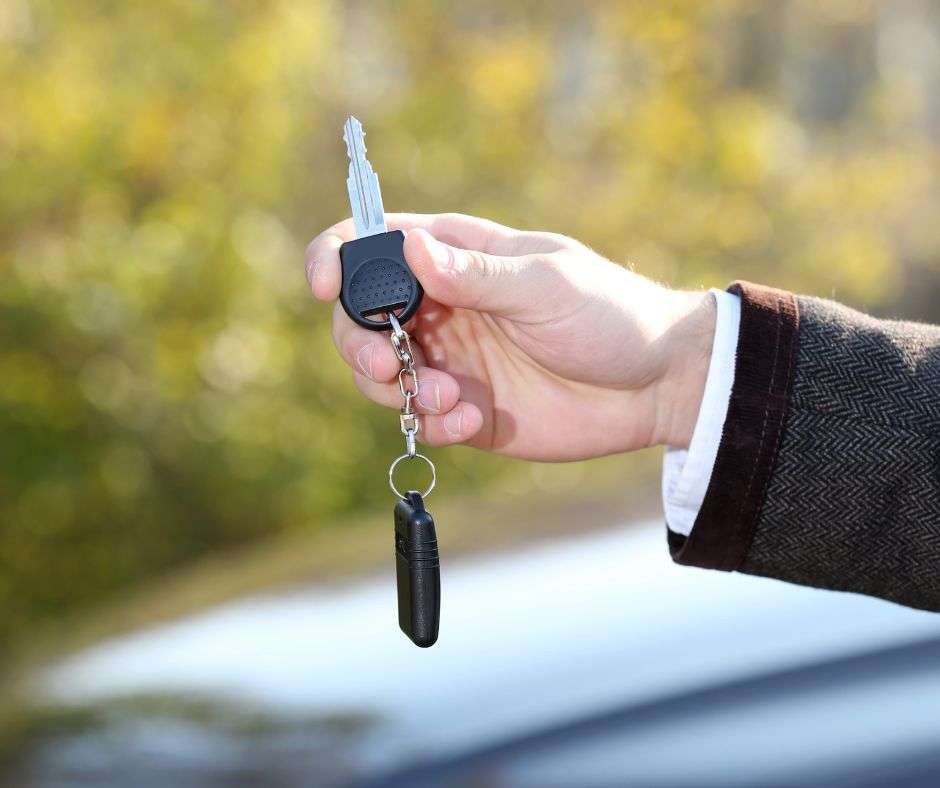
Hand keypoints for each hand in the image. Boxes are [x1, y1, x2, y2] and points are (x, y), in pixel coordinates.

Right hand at [305, 213, 714, 460]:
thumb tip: (406, 247)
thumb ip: (474, 273)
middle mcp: (441, 305)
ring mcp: (448, 358)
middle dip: (359, 343)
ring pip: (378, 374)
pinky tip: (474, 420)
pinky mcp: (462, 408)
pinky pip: (418, 419)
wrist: (654, 387)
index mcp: (455, 255)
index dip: (335, 259)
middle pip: (359, 317)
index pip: (371, 244)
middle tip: (390, 366)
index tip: (325, 290)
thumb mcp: (545, 285)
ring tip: (453, 399)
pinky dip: (432, 425)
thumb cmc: (608, 315)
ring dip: (397, 390)